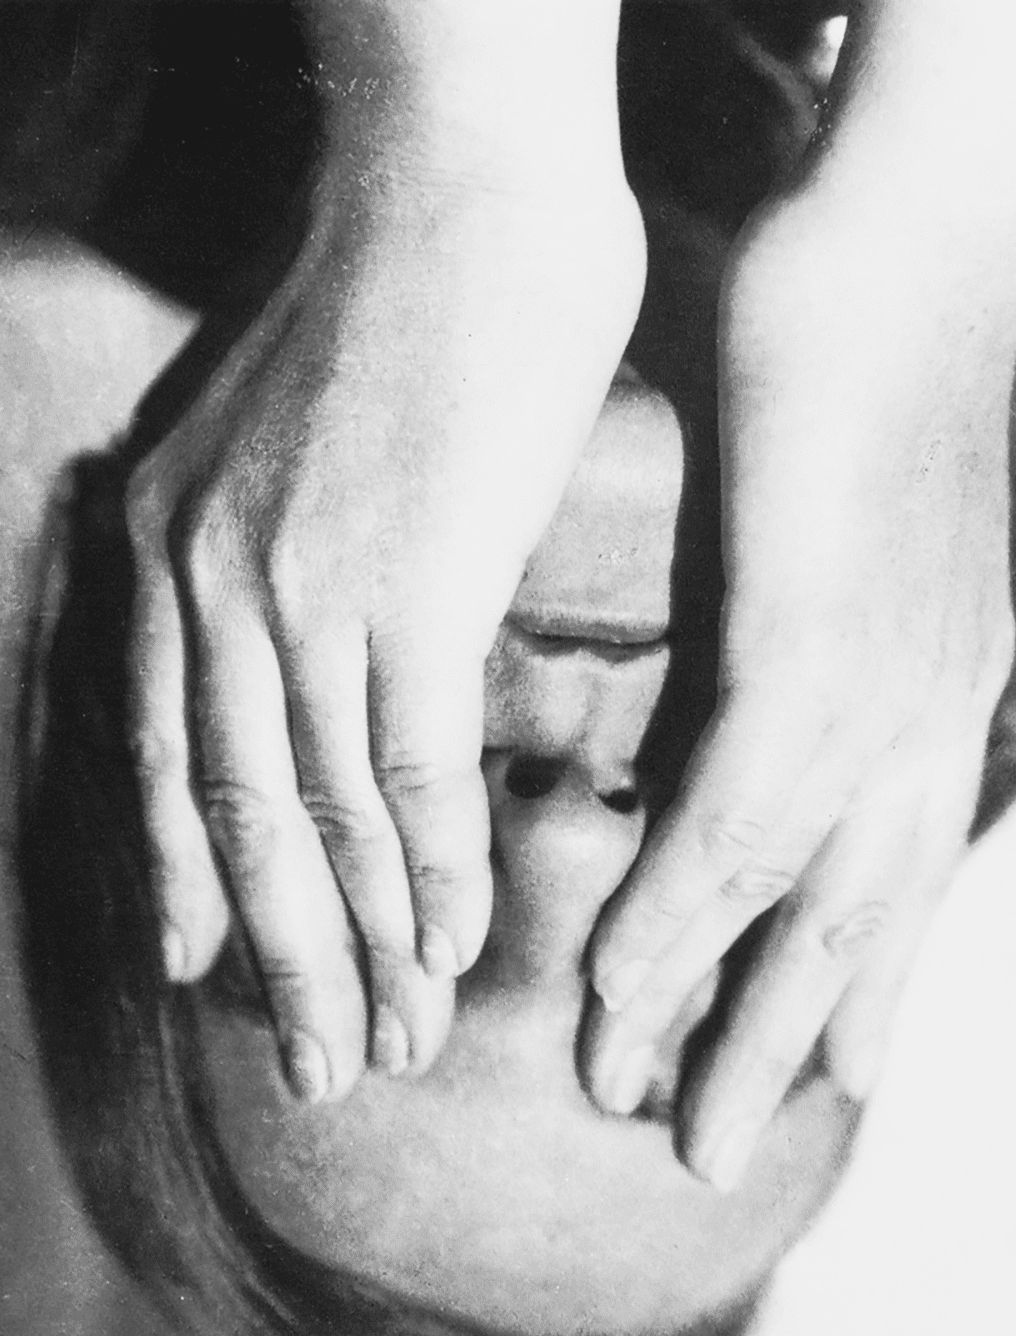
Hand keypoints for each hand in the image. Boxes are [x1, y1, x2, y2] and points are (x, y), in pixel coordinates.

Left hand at [125, 102, 643, 1100]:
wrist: (459, 194)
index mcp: (166, 551)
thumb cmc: (391, 307)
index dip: (185, 882)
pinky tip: (458, 942)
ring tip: (401, 1041)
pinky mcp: (410, 585)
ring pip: (324, 815)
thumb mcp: (273, 439)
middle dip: (282, 961)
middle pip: (237, 820)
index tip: (208, 974)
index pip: (162, 760)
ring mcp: (302, 589)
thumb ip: (261, 549)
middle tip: (321, 1067)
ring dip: (367, 945)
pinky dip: (436, 867)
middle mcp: (209, 587)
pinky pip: (413, 765)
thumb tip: (302, 638)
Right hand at [584, 194, 1015, 1187]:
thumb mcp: (826, 547)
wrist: (895, 262)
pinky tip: (609, 987)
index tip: (822, 1080)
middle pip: (850, 933)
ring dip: (700, 1016)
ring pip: (790, 906)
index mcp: (930, 704)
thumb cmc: (847, 384)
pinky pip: (734, 824)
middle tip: (700, 1155)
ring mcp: (882, 699)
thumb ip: (781, 643)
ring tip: (620, 1102)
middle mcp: (924, 728)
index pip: (888, 884)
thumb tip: (724, 702)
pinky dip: (670, 918)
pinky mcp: (819, 655)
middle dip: (773, 1051)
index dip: (855, 991)